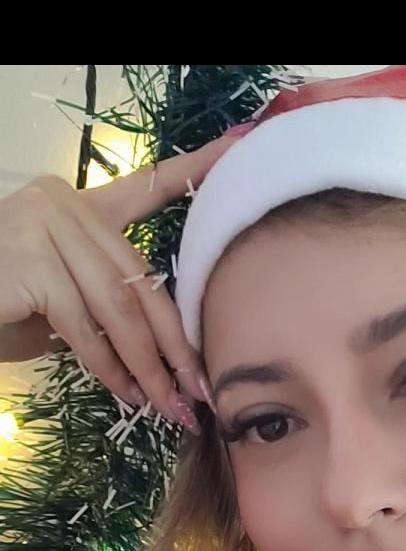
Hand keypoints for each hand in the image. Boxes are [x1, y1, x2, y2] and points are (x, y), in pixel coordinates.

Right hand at [0, 130, 251, 429]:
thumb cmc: (1, 310)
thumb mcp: (64, 303)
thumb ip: (109, 305)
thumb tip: (170, 353)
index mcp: (80, 206)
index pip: (146, 187)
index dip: (194, 169)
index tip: (237, 147)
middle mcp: (65, 203)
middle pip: (139, 277)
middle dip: (175, 342)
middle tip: (199, 389)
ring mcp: (44, 225)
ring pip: (119, 306)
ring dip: (148, 365)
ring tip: (167, 404)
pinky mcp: (30, 260)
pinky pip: (84, 324)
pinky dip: (109, 366)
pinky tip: (125, 392)